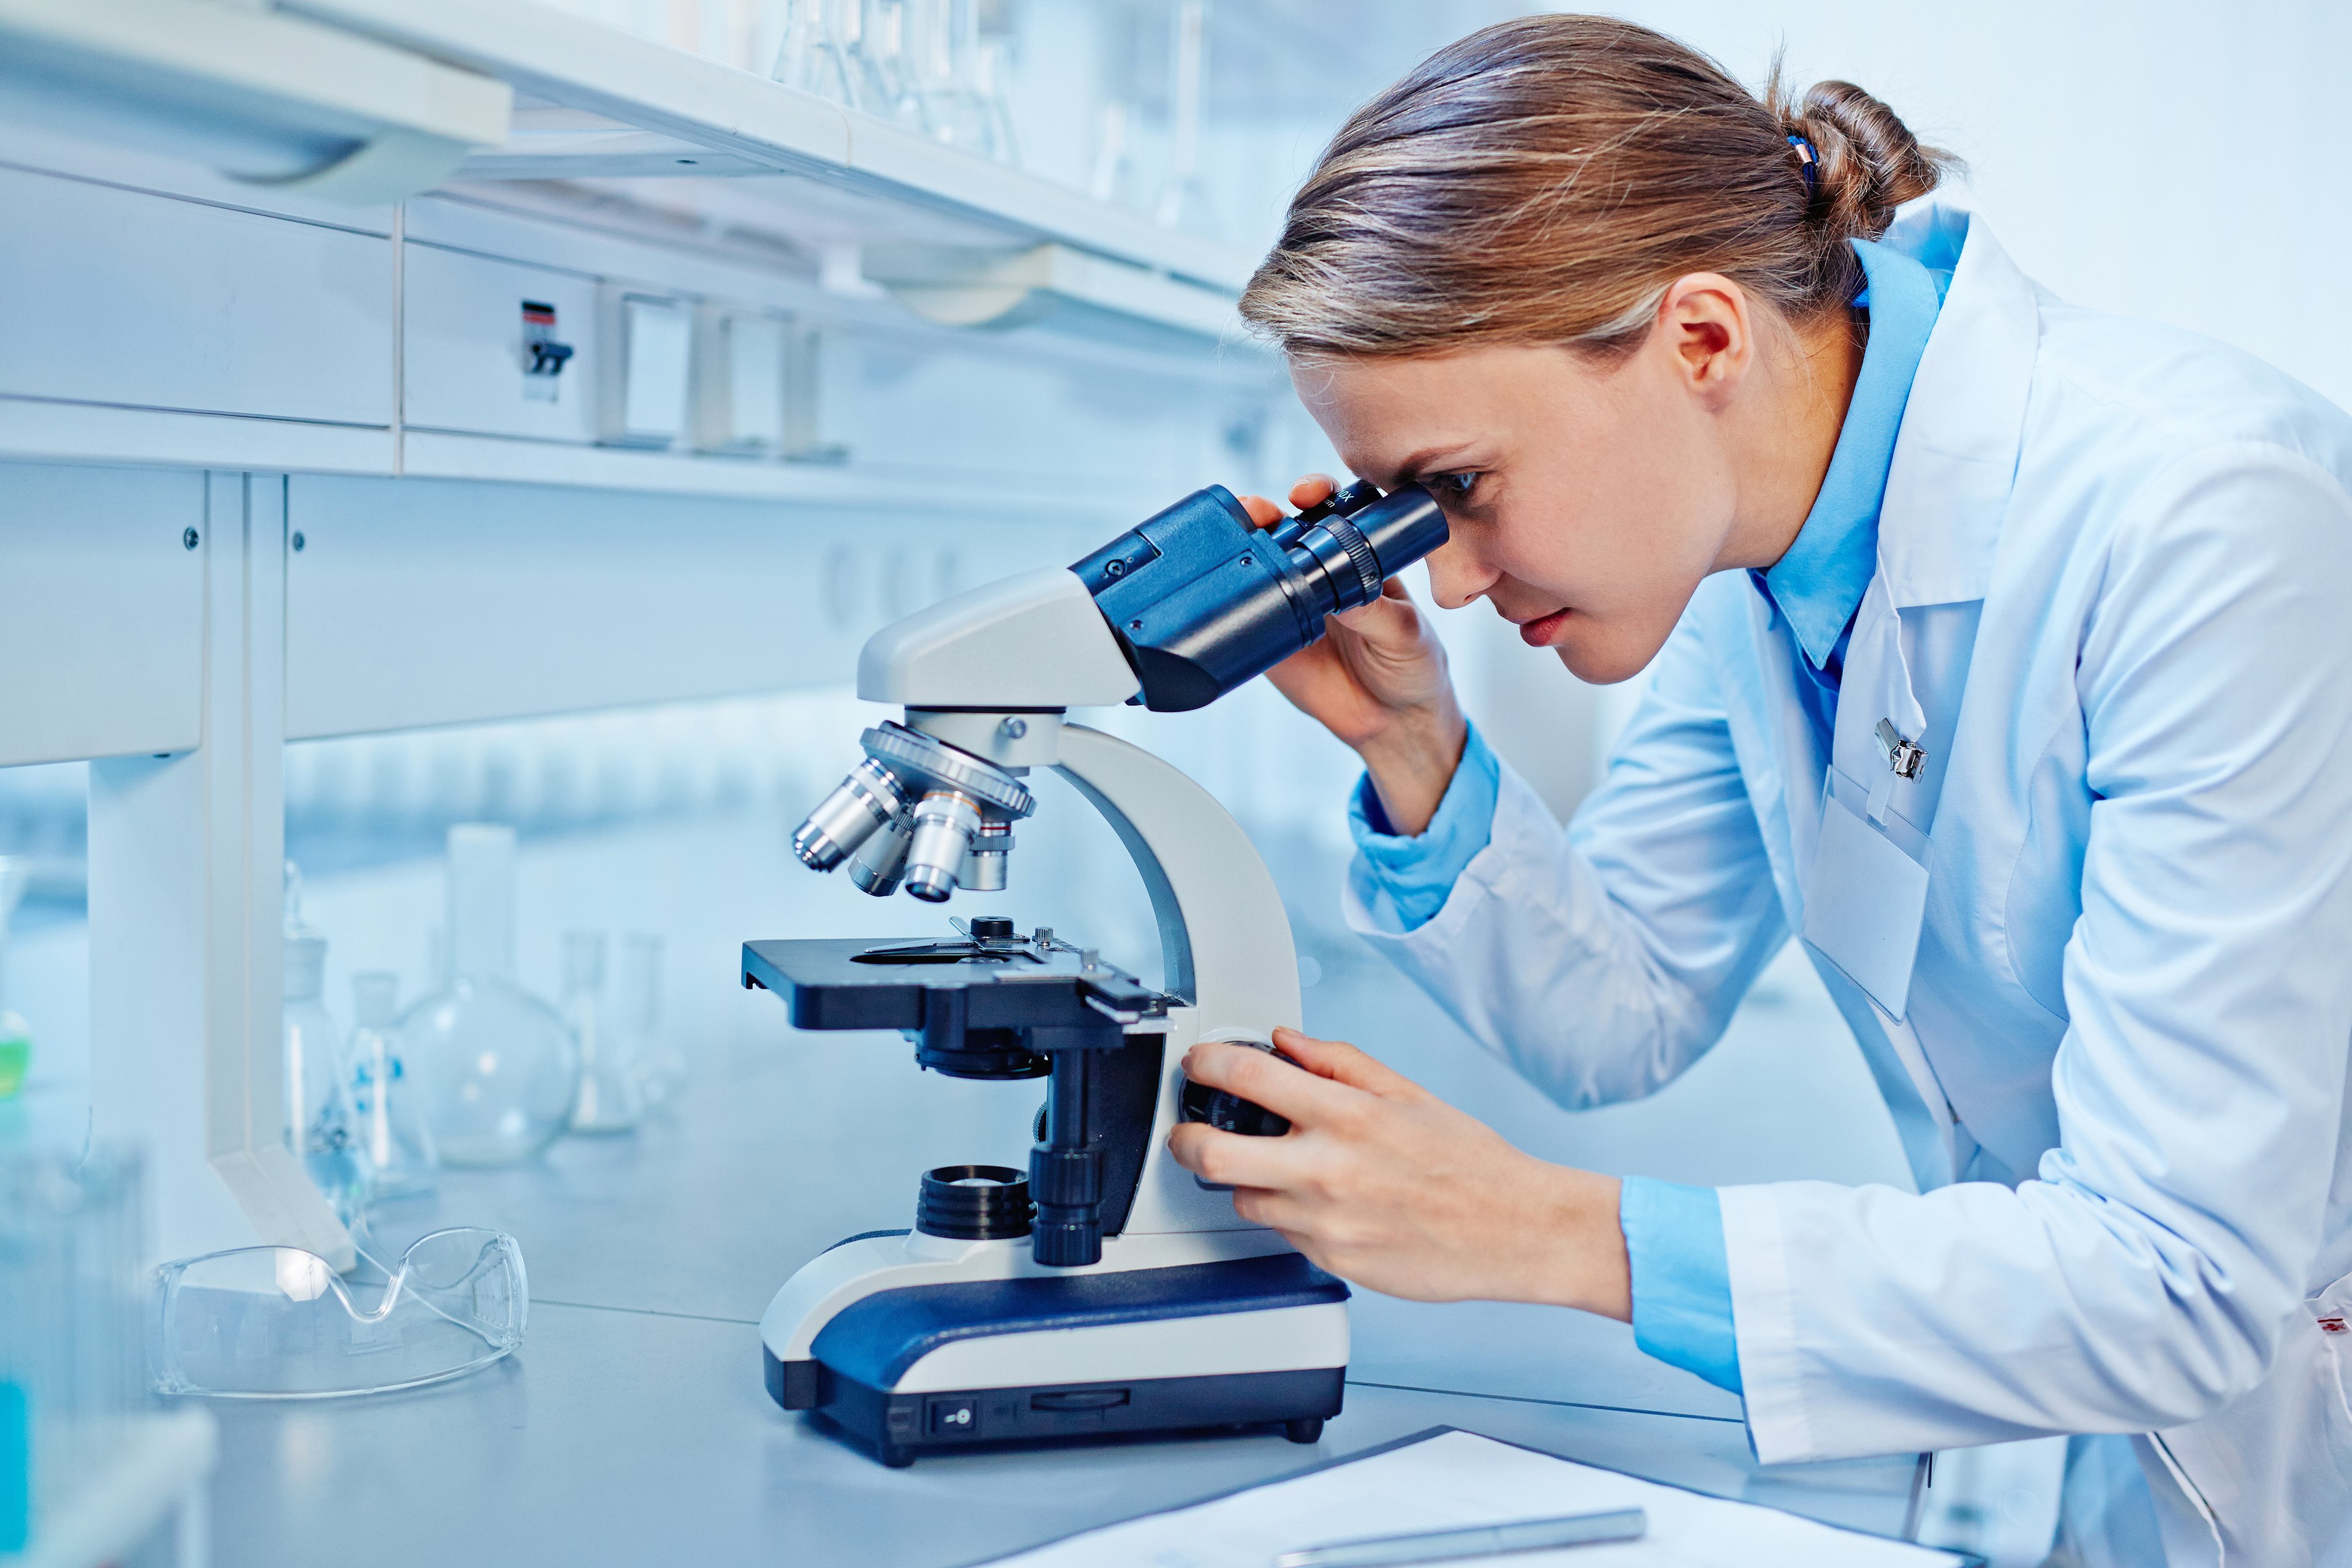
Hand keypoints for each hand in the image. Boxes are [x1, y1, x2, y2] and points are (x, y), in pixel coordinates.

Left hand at [1167, 1027, 1630, 1317]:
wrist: (1516, 1231)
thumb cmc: (1471, 1164)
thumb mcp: (1408, 1094)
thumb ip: (1340, 1062)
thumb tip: (1287, 1041)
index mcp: (1347, 1116)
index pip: (1247, 1077)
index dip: (1207, 1064)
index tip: (1199, 1064)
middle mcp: (1328, 1170)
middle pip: (1211, 1155)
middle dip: (1184, 1140)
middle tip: (1186, 1133)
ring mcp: (1325, 1223)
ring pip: (1244, 1199)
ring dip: (1249, 1181)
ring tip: (1283, 1171)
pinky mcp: (1332, 1261)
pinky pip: (1283, 1234)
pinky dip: (1291, 1216)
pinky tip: (1328, 1206)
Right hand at [1236, 476, 1467, 834]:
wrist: (1393, 723)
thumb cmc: (1413, 667)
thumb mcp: (1404, 633)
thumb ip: (1374, 610)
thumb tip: (1341, 593)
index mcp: (1361, 558)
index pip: (1336, 511)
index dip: (1318, 493)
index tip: (1308, 493)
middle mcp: (1323, 573)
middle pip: (1287, 528)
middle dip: (1267, 510)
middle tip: (1259, 511)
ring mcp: (1294, 602)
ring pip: (1261, 564)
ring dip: (1244, 544)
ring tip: (1238, 538)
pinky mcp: (1272, 637)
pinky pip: (1248, 613)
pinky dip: (1233, 599)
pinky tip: (1226, 587)